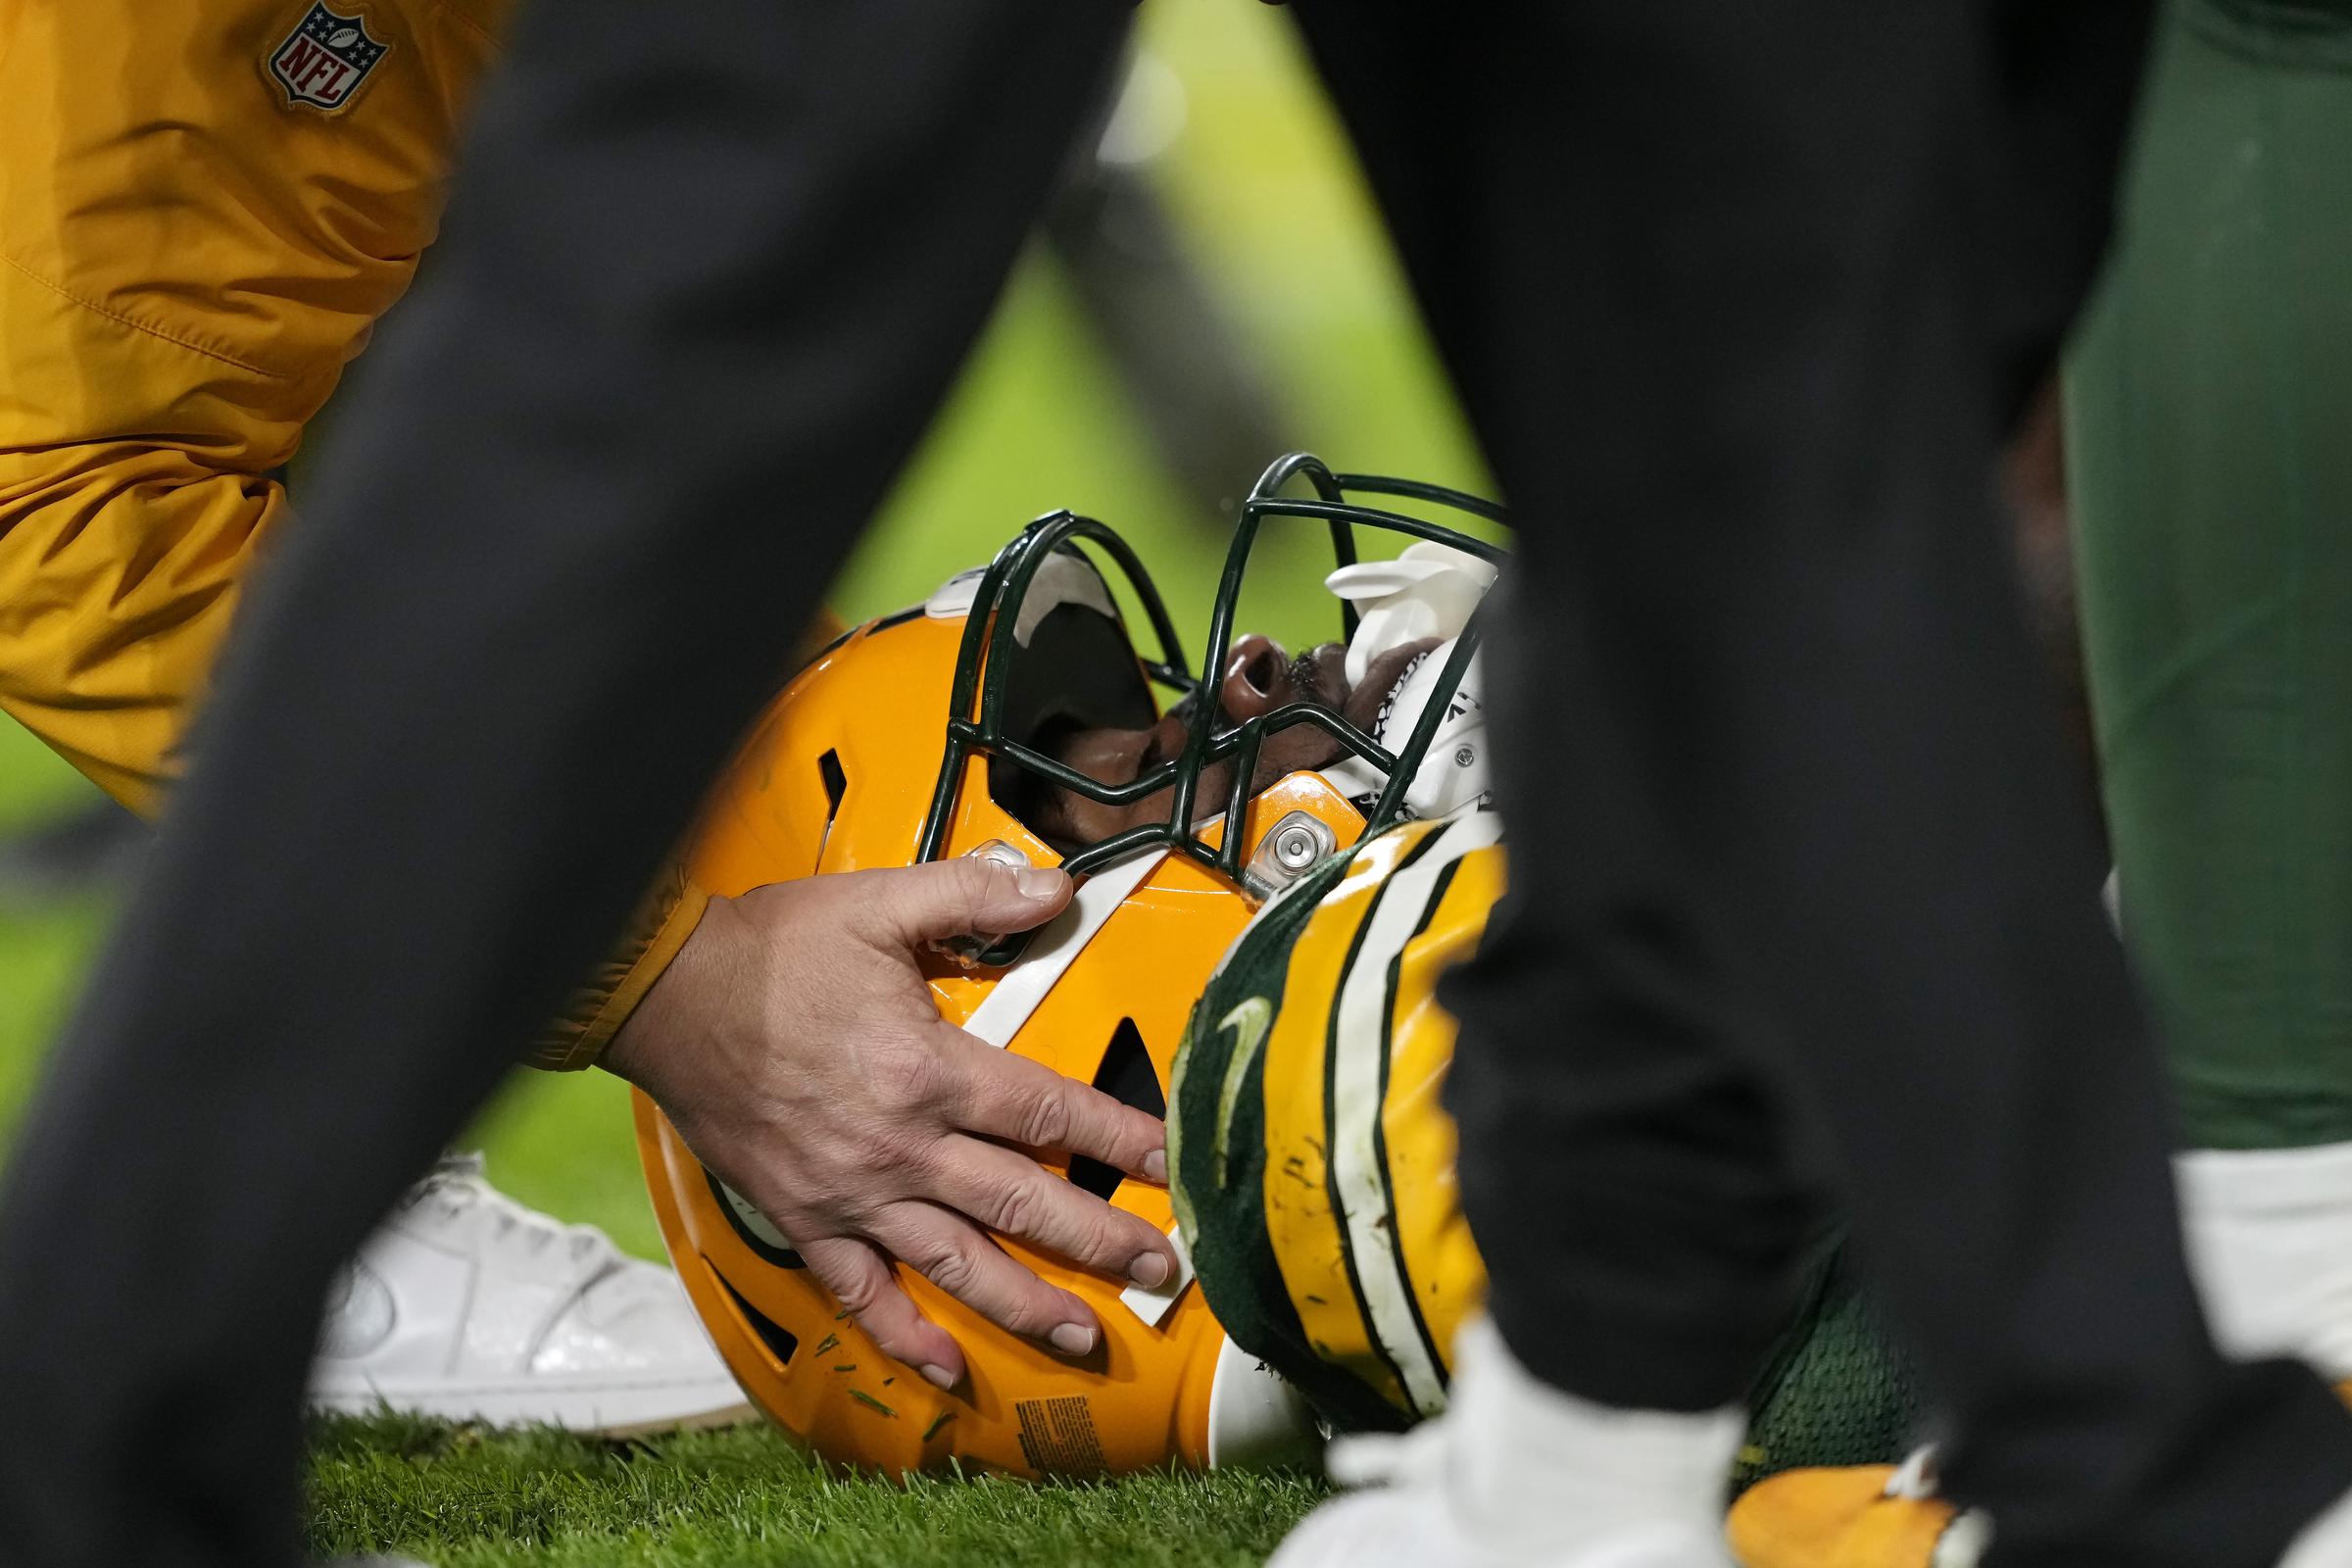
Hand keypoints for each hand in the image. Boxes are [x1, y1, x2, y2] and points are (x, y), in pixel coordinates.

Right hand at [604, 858, 1176, 1389]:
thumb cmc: (769, 950)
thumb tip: (1055, 889)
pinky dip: (903, 1336)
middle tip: (1160, 1270)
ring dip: (1025, 1305)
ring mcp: (852, 1194)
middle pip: (1022, 1203)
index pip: (1048, 1110)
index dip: (1118, 1137)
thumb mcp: (877, 903)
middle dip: (1100, 1240)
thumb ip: (971, 897)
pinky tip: (945, 1367)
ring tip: (1085, 1335)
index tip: (1168, 1162)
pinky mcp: (805, 1219)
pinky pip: (861, 1293)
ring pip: (957, 1264)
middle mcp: (900, 1146)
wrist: (662, 997)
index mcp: (928, 1070)